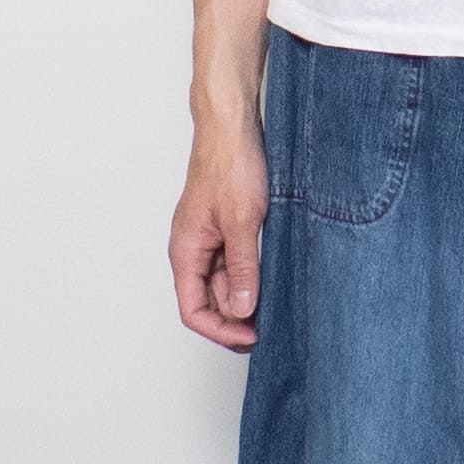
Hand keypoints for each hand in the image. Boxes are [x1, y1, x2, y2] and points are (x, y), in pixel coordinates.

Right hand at [170, 119, 268, 352]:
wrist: (233, 128)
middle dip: (237, 319)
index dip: (221, 330)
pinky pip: (236, 265)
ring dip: (247, 299)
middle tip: (272, 326)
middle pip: (209, 303)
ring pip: (225, 286)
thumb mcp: (242, 222)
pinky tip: (275, 281)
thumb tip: (242, 310)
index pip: (193, 311)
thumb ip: (242, 268)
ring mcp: (210, 241)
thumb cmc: (229, 165)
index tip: (253, 336)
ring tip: (278, 304)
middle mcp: (193, 250)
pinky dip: (253, 277)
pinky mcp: (226, 231)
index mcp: (186, 251)